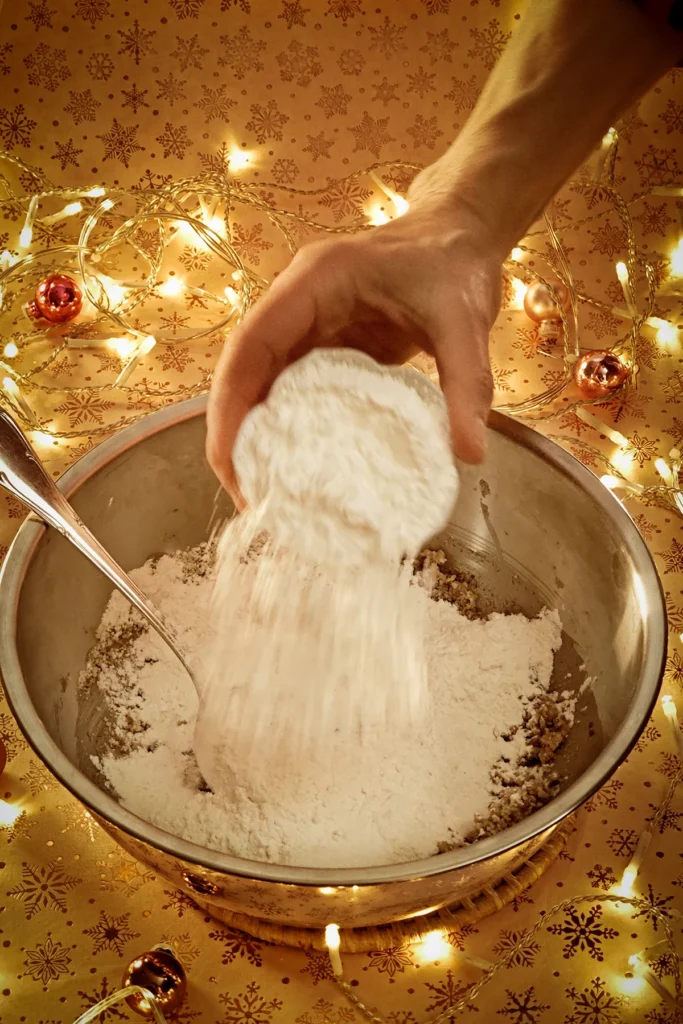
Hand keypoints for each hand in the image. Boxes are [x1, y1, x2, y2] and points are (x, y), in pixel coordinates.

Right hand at [206, 191, 501, 505]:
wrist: (462, 237)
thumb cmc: (454, 263)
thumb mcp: (464, 321)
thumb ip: (466, 384)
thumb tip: (468, 454)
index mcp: (315, 282)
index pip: (253, 343)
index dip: (231, 402)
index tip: (229, 460)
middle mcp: (298, 302)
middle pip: (245, 369)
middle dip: (235, 431)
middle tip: (246, 495)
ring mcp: (309, 324)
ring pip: (263, 382)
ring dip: (256, 433)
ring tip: (263, 493)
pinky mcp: (327, 345)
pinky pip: (294, 389)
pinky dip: (289, 428)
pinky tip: (297, 468)